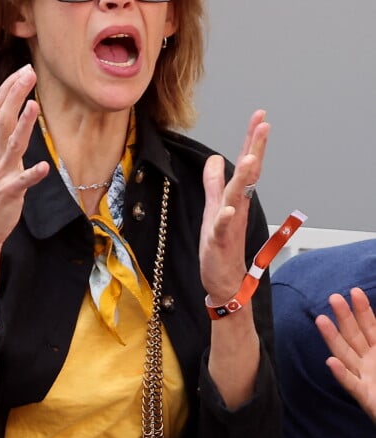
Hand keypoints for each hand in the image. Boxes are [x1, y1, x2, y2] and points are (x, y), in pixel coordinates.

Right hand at [0, 64, 49, 248]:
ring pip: (12, 145)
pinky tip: (44, 167)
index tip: (23, 70)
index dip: (9, 89)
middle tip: (28, 72)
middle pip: (3, 119)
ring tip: (33, 106)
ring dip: (22, 126)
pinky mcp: (9, 192)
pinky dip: (32, 174)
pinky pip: (21, 182)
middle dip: (15, 95)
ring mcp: (2, 174)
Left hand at [199, 110, 269, 303]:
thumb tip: (214, 159)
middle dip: (254, 149)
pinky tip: (228, 209)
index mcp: (235, 198)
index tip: (260, 116)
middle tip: (264, 125)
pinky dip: (225, 218)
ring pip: (236, 198)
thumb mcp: (213, 208)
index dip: (251, 141)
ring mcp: (228, 224)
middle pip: (248, 175)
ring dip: (243, 179)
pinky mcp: (219, 242)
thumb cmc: (220, 245)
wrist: (224, 280)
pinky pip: (222, 228)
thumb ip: (214, 184)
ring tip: (249, 159)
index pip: (246, 166)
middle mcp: (236, 208)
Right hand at [316, 288, 375, 421]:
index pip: (370, 326)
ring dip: (333, 338)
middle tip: (334, 298)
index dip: (363, 310)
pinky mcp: (365, 397)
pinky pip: (351, 384)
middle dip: (344, 317)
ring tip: (321, 320)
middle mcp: (368, 362)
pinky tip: (331, 361)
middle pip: (353, 336)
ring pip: (346, 354)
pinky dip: (341, 373)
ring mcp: (364, 378)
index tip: (354, 291)